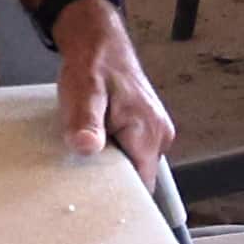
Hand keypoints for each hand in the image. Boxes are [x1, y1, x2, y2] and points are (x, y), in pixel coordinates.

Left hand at [43, 0, 187, 198]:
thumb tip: (86, 146)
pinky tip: (99, 143)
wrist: (99, 42)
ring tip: (91, 151)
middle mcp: (160, 136)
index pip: (141, 187)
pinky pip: (133, 155)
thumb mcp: (83, 91)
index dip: (118, 198)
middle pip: (138, 180)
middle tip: (83, 173)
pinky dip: (115, 155)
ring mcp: (157, 133)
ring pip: (134, 168)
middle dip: (112, 182)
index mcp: (148, 133)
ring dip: (112, 167)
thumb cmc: (92, 65)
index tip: (93, 202)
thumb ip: (86, 121)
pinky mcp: (148, 130)